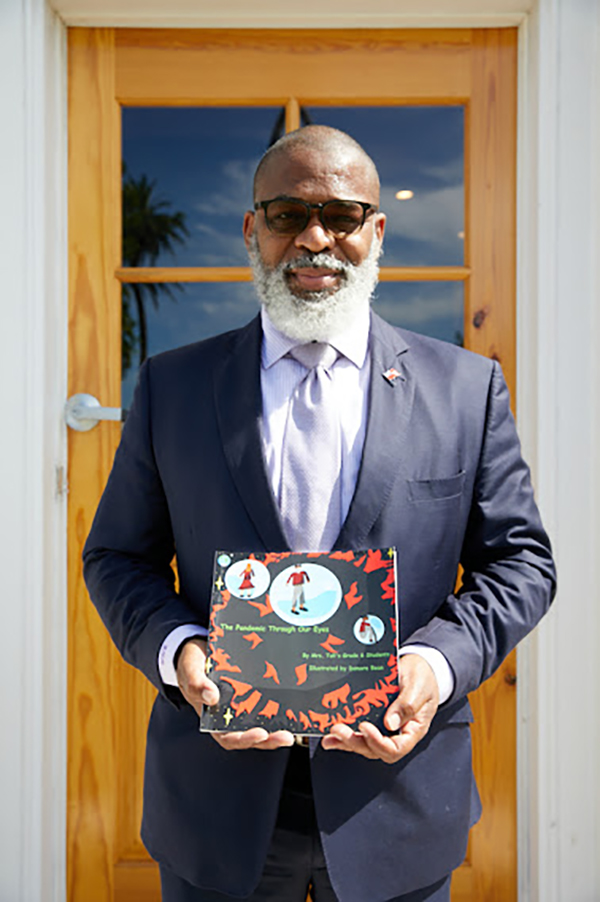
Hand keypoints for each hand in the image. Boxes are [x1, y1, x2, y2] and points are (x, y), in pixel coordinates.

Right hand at [176, 638, 293, 750]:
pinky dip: (279, 708)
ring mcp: (243, 706)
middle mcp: (230, 716)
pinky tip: (292, 705)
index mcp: (213, 718)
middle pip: (251, 734)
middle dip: (269, 739)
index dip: (245, 739)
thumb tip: (212, 696)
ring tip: (294, 727)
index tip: (260, 734)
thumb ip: (197, 683)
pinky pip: (266, 703)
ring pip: (262, 722)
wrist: (198, 648)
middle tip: (285, 736)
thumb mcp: (190, 671)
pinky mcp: (252, 693)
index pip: (229, 737)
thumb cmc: (191, 665)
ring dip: (277, 728)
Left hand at [321, 653, 439, 762]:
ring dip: (347, 742)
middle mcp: (399, 733)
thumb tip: (391, 723)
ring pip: (366, 745)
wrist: (421, 667)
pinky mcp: (376, 721)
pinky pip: (361, 735)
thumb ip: (407, 705)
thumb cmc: (424, 677)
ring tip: (331, 734)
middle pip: (377, 749)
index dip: (378, 742)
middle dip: (356, 742)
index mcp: (414, 729)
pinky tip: (331, 736)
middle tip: (339, 730)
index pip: (396, 748)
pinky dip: (346, 737)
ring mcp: (386, 729)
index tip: (364, 726)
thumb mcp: (419, 686)